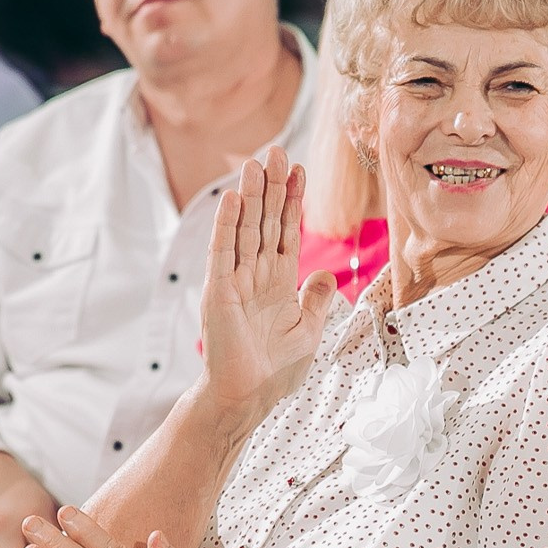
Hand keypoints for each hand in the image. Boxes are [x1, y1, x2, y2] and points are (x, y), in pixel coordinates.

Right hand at [199, 147, 339, 429]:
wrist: (248, 397)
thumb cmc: (275, 371)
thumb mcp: (309, 331)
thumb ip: (317, 300)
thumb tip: (328, 275)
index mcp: (278, 282)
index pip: (286, 231)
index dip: (292, 201)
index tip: (299, 169)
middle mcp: (256, 275)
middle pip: (265, 222)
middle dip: (272, 187)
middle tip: (276, 149)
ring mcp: (236, 281)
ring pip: (245, 229)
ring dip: (251, 196)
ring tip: (256, 162)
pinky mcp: (219, 292)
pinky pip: (223, 253)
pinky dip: (227, 225)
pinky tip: (234, 199)